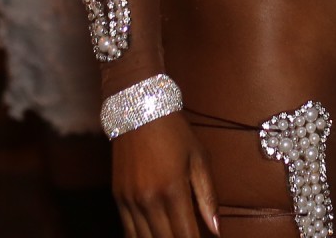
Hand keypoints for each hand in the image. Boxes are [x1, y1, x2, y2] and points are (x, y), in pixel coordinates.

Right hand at [111, 113, 218, 237]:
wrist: (139, 109)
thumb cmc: (175, 132)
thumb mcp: (199, 159)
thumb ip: (208, 197)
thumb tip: (217, 230)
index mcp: (173, 190)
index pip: (186, 236)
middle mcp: (149, 200)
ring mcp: (130, 200)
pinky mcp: (118, 197)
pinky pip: (128, 231)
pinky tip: (154, 237)